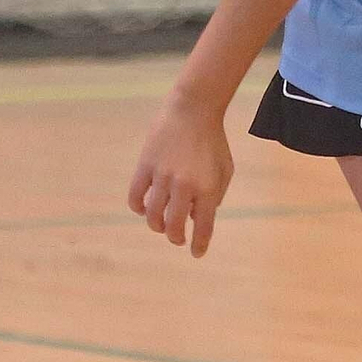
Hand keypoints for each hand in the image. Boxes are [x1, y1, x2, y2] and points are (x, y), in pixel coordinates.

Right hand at [127, 96, 234, 258]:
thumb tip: (196, 217)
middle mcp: (184, 186)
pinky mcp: (145, 165)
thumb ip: (215, 195)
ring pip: (153, 215)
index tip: (196, 253)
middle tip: (177, 239)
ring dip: (156, 226)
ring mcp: (162, 176)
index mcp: (207, 188)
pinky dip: (138, 208)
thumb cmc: (212, 140)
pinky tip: (144, 208)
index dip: (198, 245)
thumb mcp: (225, 169)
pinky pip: (135, 196)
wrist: (193, 109)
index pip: (202, 227)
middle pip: (173, 227)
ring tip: (161, 225)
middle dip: (175, 238)